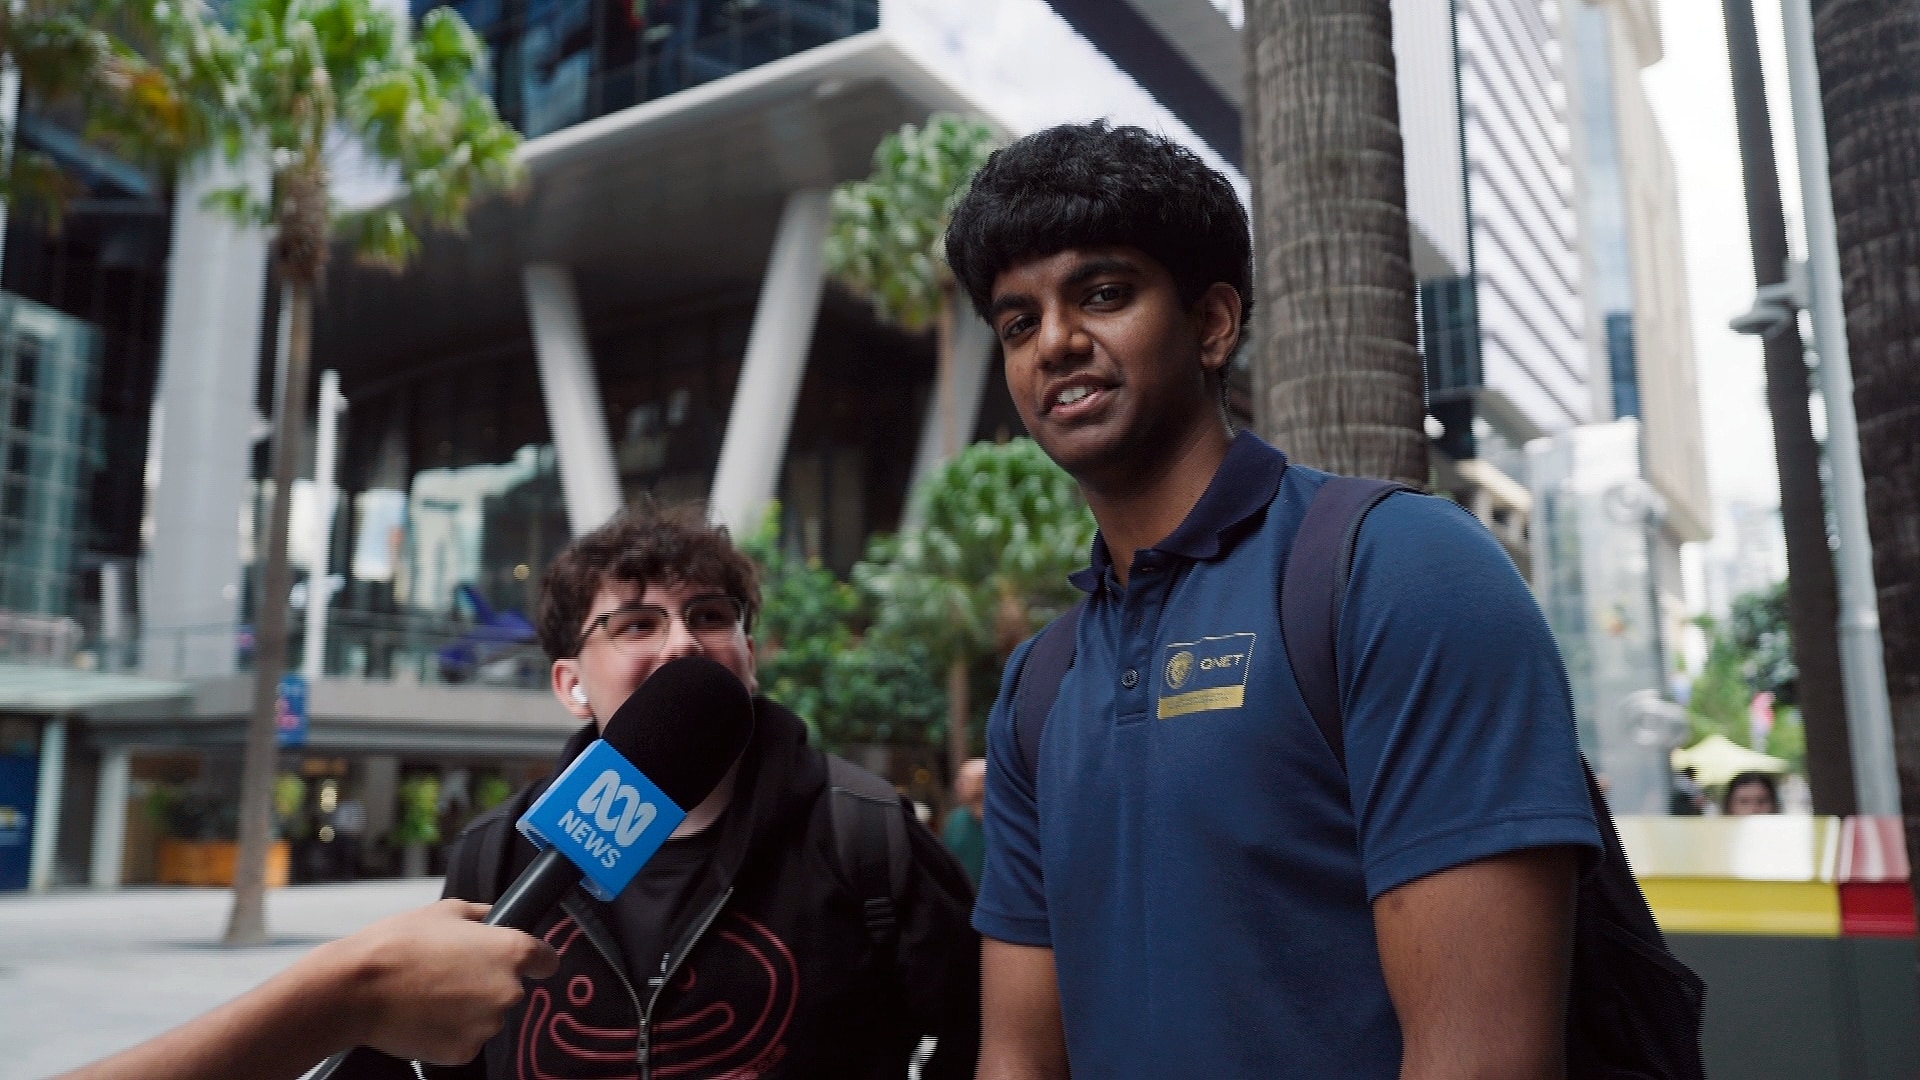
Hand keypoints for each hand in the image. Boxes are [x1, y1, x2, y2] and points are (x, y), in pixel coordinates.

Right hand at [311, 899, 559, 1063]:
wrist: (357, 990)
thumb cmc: (399, 944)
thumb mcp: (445, 911)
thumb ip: (481, 915)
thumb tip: (493, 917)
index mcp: (511, 952)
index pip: (546, 960)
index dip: (535, 959)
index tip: (525, 961)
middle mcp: (508, 991)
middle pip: (512, 989)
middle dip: (489, 982)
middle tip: (453, 973)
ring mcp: (487, 1026)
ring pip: (488, 1015)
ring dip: (470, 1008)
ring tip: (432, 993)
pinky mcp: (465, 1052)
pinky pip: (466, 1038)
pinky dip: (451, 1031)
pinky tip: (426, 1015)